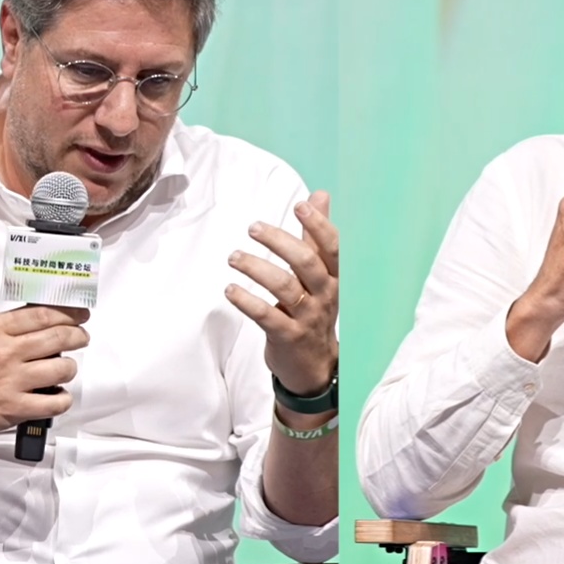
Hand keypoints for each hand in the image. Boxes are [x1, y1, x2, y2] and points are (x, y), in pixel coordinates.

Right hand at [0, 306, 89, 445]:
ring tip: (65, 369)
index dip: (68, 313)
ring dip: (70, 368)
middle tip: (82, 337)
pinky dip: (62, 399)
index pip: (42, 315)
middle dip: (78, 336)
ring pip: (62, 369)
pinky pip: (54, 403)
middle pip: (58, 338)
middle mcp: (6, 353)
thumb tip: (28, 319)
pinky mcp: (14, 408)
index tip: (79, 314)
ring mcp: (12, 381)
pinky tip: (58, 396)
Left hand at [226, 192, 337, 395]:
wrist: (314, 367)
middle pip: (306, 263)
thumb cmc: (313, 311)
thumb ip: (316, 236)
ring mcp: (307, 317)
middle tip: (253, 228)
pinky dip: (246, 300)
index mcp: (334, 278)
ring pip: (284, 287)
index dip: (318, 225)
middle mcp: (324, 296)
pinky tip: (230, 289)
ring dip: (255, 268)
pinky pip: (265, 315)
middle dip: (279, 242)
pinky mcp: (287, 337)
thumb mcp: (321, 276)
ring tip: (233, 258)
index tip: (300, 205)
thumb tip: (319, 195)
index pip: (331, 248)